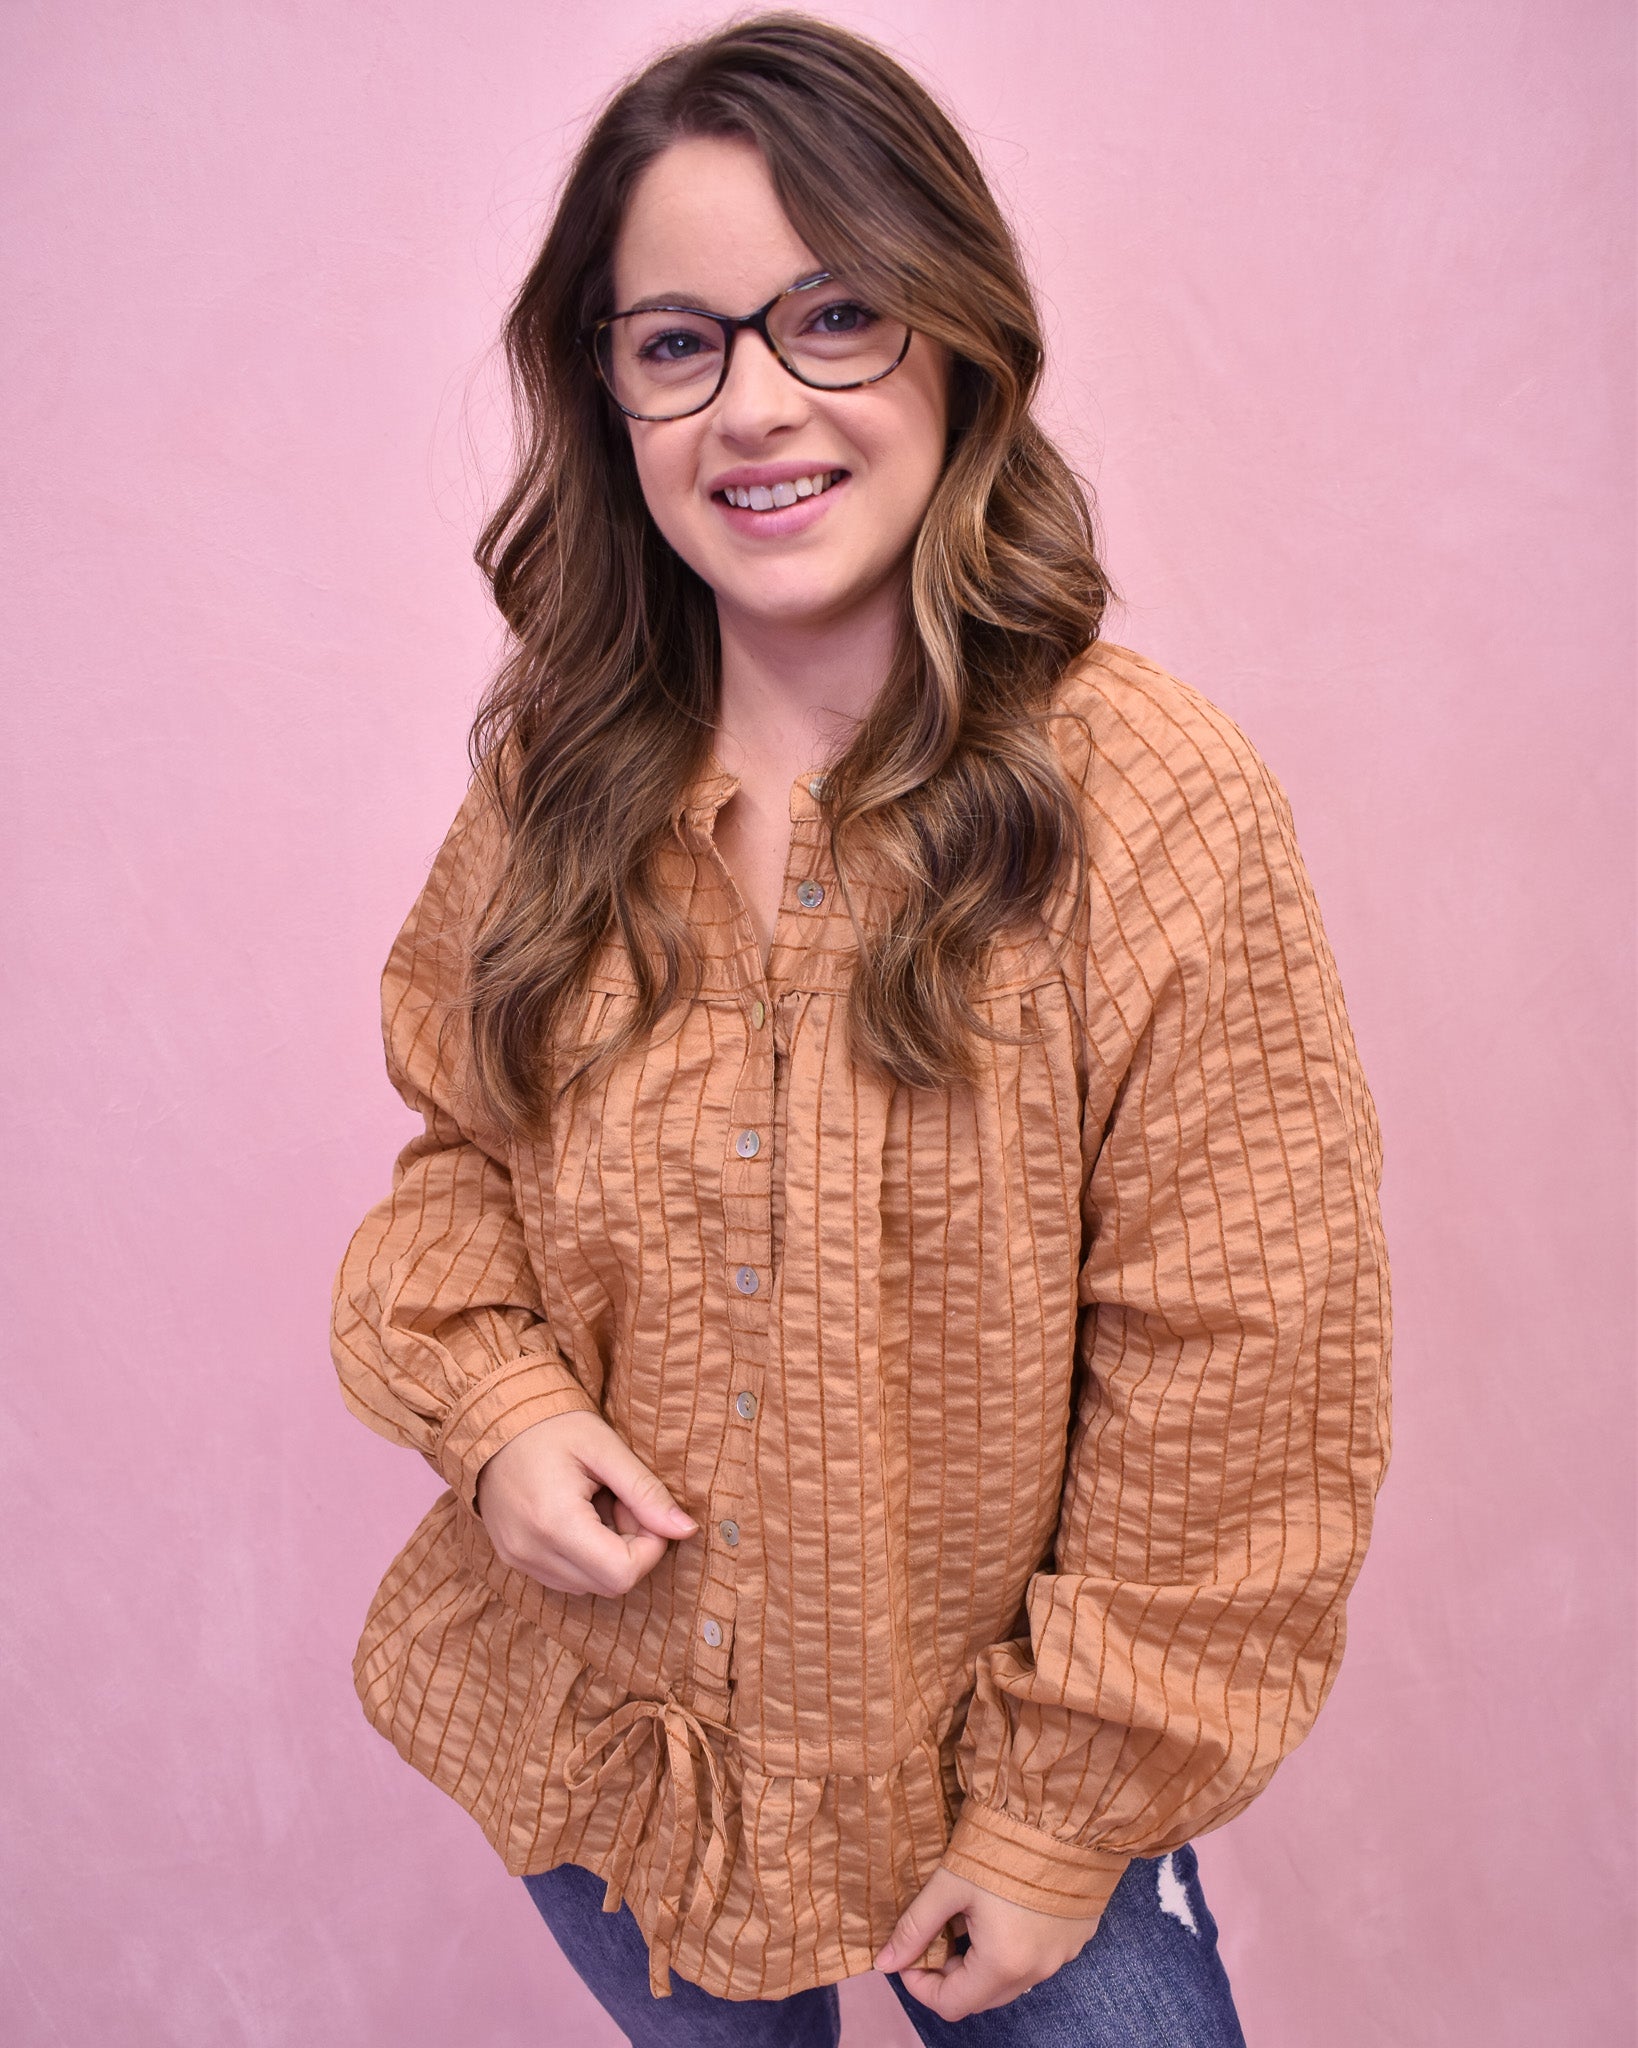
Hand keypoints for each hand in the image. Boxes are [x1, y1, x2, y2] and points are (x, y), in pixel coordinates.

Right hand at [473, 1410, 697, 1595]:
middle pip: (608, 1584)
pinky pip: (564, 1577)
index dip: (649, 1547)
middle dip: (629, 1548)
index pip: (622, 1573)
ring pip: (588, 1585)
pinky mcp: (513, 1558)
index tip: (643, 1508)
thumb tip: (686, 1530)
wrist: (492, 1419)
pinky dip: (582, 1555)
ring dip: (606, 1553)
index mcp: (554, 1523)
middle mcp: (531, 1552)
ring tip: (597, 1504)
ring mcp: (518, 1560)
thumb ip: (646, 1492)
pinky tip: (577, 1516)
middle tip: (620, 1501)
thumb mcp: (605, 1448)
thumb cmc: (551, 1425)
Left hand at [874, 1865, 1102, 2020]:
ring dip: (981, 1962)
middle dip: (951, 1973)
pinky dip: (1012, 1948)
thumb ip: (914, 1928)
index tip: (909, 1955)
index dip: (921, 1985)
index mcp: (1002, 1964)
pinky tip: (1003, 1909)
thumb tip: (884, 1963)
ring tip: (968, 1919)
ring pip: (1010, 1979)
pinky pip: (1036, 1959)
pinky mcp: (1076, 1936)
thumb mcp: (948, 1884)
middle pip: (982, 1996)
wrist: (1061, 1814)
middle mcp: (1037, 1970)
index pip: (951, 2004)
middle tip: (937, 1934)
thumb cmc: (1001, 1846)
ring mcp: (1062, 1955)